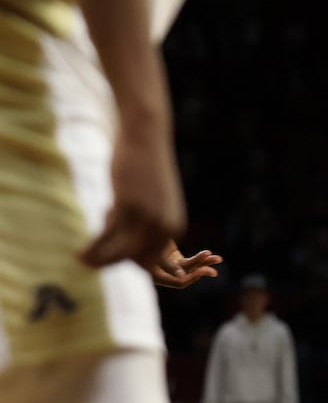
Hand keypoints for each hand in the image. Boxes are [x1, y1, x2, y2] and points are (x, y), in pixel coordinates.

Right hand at [79, 124, 184, 271]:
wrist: (147, 138)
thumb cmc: (147, 170)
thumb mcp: (155, 203)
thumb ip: (150, 225)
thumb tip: (134, 249)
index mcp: (175, 228)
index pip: (155, 263)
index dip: (131, 263)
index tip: (115, 255)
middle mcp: (166, 227)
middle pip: (138, 263)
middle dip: (113, 262)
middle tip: (94, 249)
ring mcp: (148, 219)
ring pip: (121, 256)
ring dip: (98, 262)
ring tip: (81, 259)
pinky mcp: (128, 207)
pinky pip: (107, 240)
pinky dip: (92, 250)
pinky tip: (78, 254)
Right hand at [149, 242, 221, 288]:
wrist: (140, 228)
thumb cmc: (143, 236)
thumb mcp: (154, 249)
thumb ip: (166, 263)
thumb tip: (182, 275)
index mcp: (155, 275)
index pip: (177, 282)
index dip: (189, 277)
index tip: (202, 270)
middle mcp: (164, 273)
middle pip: (186, 276)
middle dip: (200, 272)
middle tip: (213, 272)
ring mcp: (170, 266)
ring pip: (191, 268)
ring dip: (205, 263)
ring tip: (218, 259)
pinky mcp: (175, 259)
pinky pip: (191, 261)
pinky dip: (200, 258)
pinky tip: (209, 254)